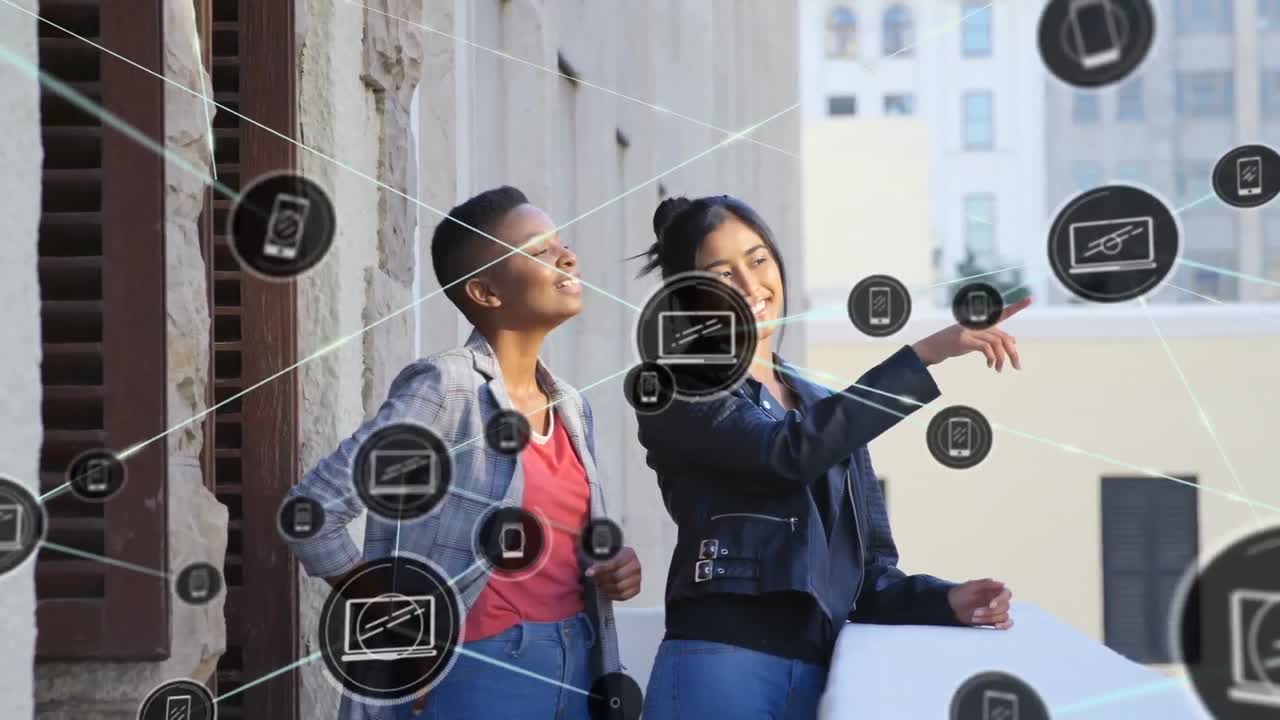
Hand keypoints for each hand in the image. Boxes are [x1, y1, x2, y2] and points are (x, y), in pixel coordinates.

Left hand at [585, 546, 641, 600]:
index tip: (589, 572)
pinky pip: (624, 596)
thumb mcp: (605, 556)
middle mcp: (636, 566)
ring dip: (606, 588)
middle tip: (594, 579)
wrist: (620, 564)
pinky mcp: (637, 589)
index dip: (600, 569)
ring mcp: (638, 578)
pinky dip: (613, 595)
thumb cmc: (612, 559)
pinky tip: (606, 592)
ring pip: (619, 587)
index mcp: (629, 554)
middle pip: (616, 577)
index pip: (614, 563)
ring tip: (599, 585)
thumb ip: (599, 562)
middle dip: (602, 579)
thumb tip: (590, 572)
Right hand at [911, 296, 1030, 371]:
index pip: (1002, 313)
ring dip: (1001, 359)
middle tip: (1017, 366)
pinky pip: (985, 348)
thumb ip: (993, 338)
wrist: (933, 347)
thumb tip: (1013, 341)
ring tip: (998, 369)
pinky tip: (989, 365)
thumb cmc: (954, 344)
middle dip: (1013, 353)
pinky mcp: (964, 339)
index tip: (1030, 299)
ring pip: (997, 343)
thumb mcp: (976, 339)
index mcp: (981, 322)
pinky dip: (991, 358)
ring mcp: (970, 330)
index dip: (1016, 306)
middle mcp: (977, 324)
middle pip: (1004, 336)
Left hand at [948, 578, 1012, 628]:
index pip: (1007, 594)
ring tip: (974, 617)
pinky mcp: (995, 620)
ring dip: (990, 619)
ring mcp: (997, 611)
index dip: (1001, 600)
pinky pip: (1007, 623)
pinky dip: (1005, 626)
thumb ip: (986, 583)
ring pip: (1004, 616)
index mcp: (994, 590)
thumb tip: (1002, 583)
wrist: (952, 606)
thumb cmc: (961, 594)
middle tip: (975, 612)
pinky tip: (997, 626)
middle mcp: (998, 600)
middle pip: (1005, 607)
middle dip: (990, 612)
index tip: (991, 605)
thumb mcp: (971, 586)